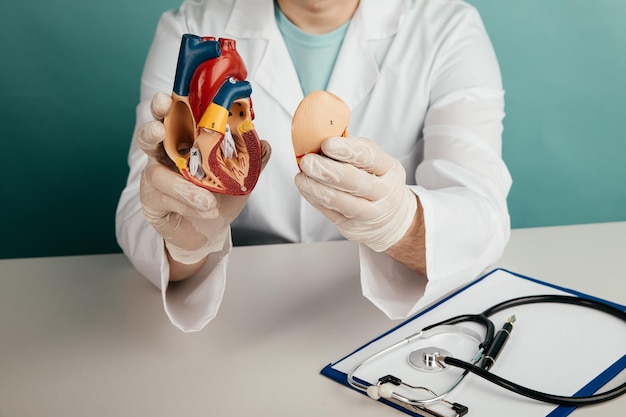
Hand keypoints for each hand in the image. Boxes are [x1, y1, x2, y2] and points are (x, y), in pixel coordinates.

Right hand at [138, 93, 270, 266]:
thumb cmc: (220, 196)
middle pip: (149, 134)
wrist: (210, 230)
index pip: (172, 116)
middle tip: (160, 128)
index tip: (168, 98)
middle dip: (152, 128)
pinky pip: (164, 199)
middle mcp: (165, 154)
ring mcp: (155, 177)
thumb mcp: (241, 176)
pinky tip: (206, 208)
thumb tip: (264, 144)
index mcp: (185, 139)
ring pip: (156, 173)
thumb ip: (252, 159)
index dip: (166, 105)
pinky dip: (187, 204)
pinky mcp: (151, 200)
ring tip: (207, 199)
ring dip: (181, 185)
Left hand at [294, 136, 416, 251]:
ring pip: (338, 200)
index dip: (346, 150)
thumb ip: (355, 148)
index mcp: (389, 169)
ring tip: (301, 176)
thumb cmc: (378, 180)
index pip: (368, 158)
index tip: (326, 143)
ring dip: (315, 187)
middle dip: (325, 170)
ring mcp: (369, 213)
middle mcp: (383, 192)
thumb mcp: (376, 160)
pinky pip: (329, 212)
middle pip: (352, 181)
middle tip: (307, 161)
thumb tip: (325, 136)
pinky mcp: (352, 226)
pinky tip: (305, 188)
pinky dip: (313, 198)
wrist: (391, 218)